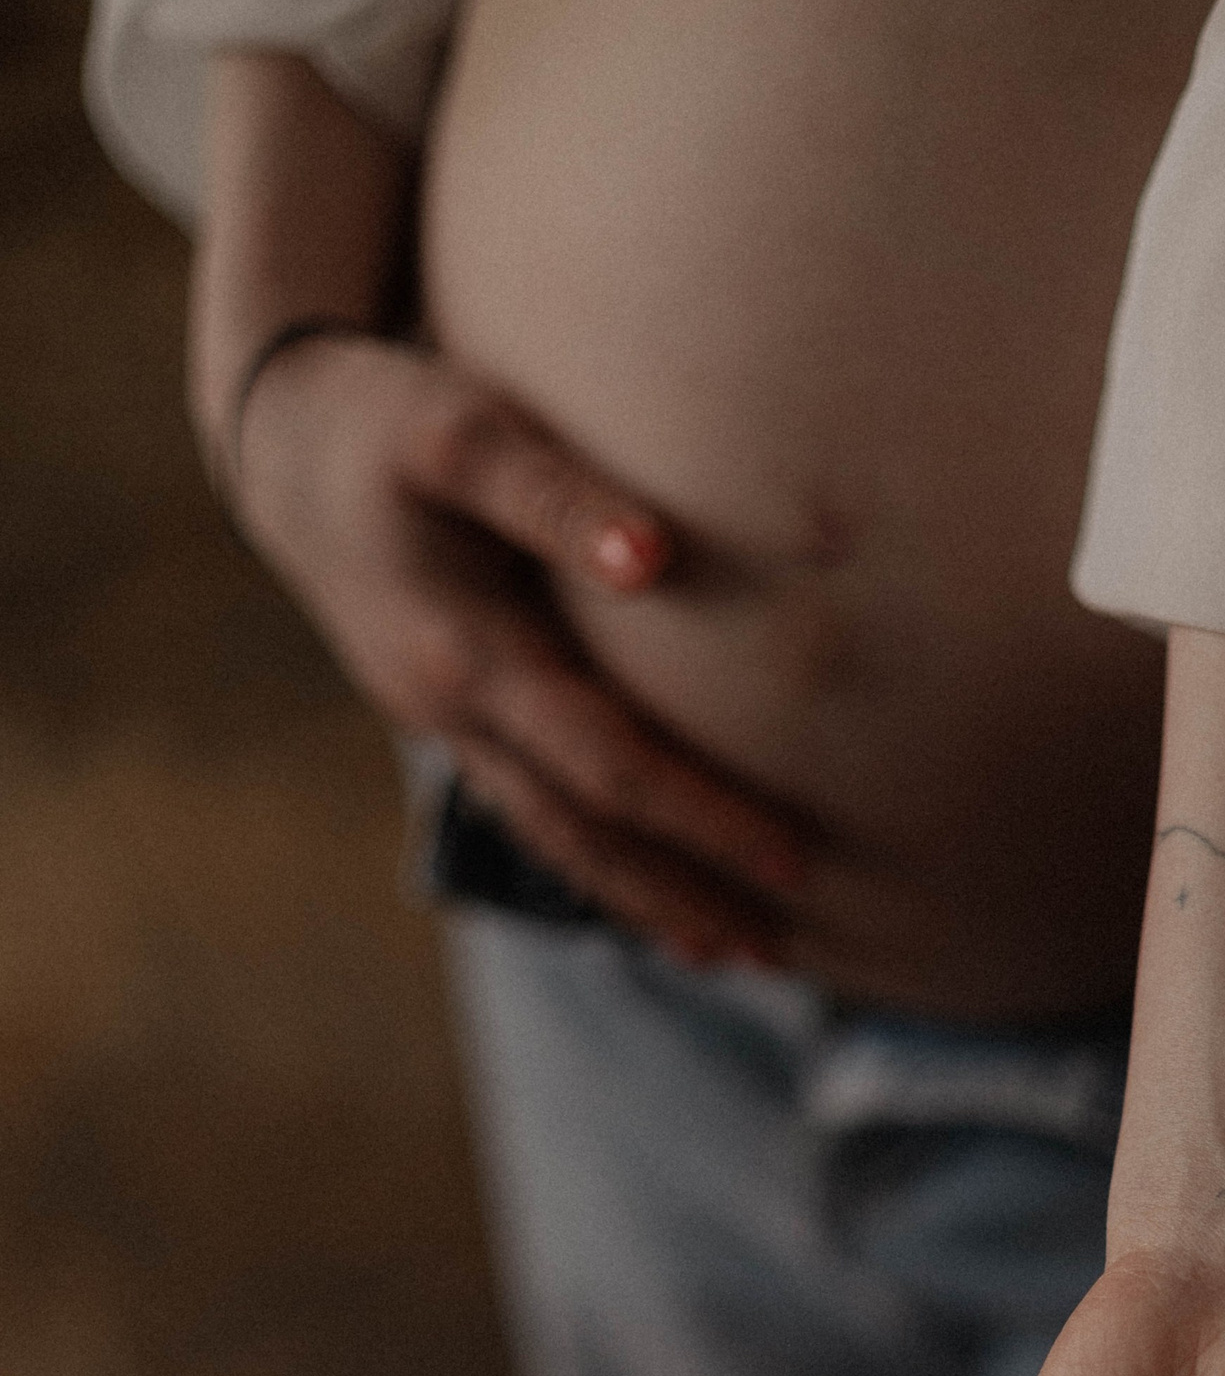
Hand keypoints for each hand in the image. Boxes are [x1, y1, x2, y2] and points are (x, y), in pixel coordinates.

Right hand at [230, 331, 808, 964]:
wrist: (282, 451)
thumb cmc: (384, 422)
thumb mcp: (459, 431)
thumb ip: (551, 491)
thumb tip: (653, 557)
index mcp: (468, 656)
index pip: (606, 764)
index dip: (700, 817)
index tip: (791, 859)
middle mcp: (454, 716)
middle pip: (583, 834)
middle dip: (682, 895)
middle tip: (779, 952)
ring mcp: (448, 731)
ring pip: (555, 840)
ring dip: (645, 902)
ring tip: (735, 952)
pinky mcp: (454, 726)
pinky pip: (537, 815)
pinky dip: (603, 863)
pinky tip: (659, 895)